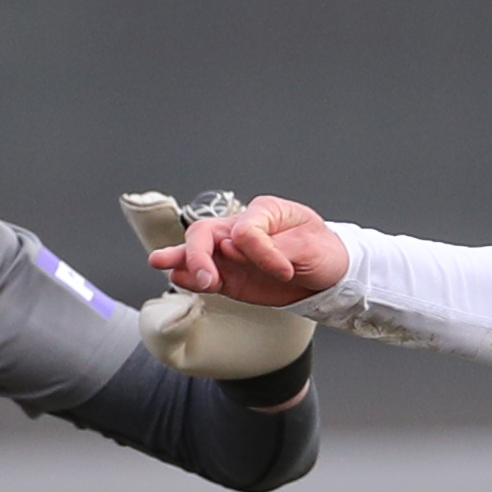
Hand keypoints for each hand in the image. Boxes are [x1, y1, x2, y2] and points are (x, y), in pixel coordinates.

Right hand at [120, 189, 317, 381]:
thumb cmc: (323, 251)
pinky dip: (191, 277)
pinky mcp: (231, 277)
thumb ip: (274, 247)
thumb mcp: (310, 246)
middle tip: (207, 278)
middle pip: (207, 232)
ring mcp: (233, 255)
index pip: (246, 229)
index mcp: (263, 213)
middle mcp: (242, 230)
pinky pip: (206, 276)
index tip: (286, 271)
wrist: (331, 276)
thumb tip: (234, 248)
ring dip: (181, 258)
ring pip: (198, 251)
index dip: (262, 253)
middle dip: (201, 253)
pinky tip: (179, 277)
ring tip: (160, 262)